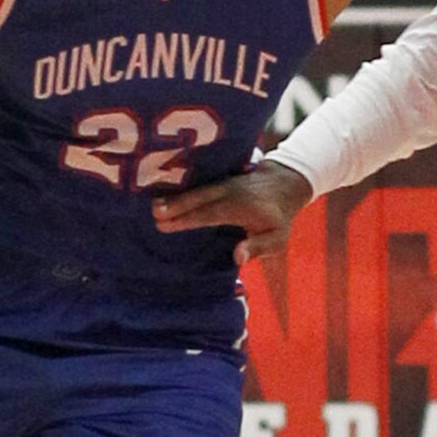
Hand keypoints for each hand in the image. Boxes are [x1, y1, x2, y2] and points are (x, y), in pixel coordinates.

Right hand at [153, 159, 314, 266]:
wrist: (284, 184)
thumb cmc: (277, 220)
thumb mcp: (276, 239)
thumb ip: (257, 248)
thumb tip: (238, 257)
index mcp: (240, 207)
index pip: (210, 214)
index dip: (187, 219)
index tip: (166, 224)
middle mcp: (229, 192)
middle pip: (199, 198)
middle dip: (176, 204)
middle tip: (153, 211)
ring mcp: (222, 183)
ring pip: (196, 189)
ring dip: (174, 195)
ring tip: (152, 203)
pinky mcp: (217, 179)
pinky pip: (197, 183)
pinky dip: (179, 186)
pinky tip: (160, 189)